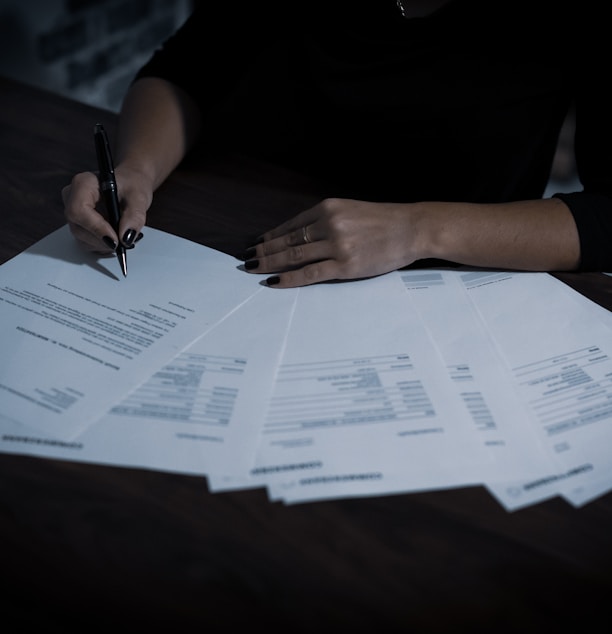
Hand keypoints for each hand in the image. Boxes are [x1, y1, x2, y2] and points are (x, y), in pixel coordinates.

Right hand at [61, 165, 150, 252]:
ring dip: (104, 244)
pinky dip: (103, 246)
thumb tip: (126, 237)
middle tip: (124, 241)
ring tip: (122, 237)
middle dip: (103, 239)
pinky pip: (85, 242)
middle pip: (78, 227)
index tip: (115, 239)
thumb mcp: (139, 198)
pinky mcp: (78, 225)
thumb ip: (134, 216)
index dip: (96, 227)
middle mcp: (72, 197)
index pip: (79, 210)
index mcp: (83, 183)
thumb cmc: (132, 185)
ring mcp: (73, 213)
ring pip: (81, 238)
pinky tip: (116, 238)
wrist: (130, 187)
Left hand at [242, 198, 420, 286]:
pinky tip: (274, 281)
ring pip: (293, 256)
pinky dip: (289, 279)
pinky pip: (309, 273)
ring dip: (270, 264)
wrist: (412, 228)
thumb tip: (298, 237)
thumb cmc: (383, 221)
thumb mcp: (350, 211)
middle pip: (286, 241)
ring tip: (253, 270)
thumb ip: (325, 221)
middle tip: (246, 260)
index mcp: (327, 208)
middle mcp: (328, 224)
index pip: (290, 225)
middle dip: (263, 251)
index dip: (270, 236)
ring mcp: (336, 245)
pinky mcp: (345, 266)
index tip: (256, 244)